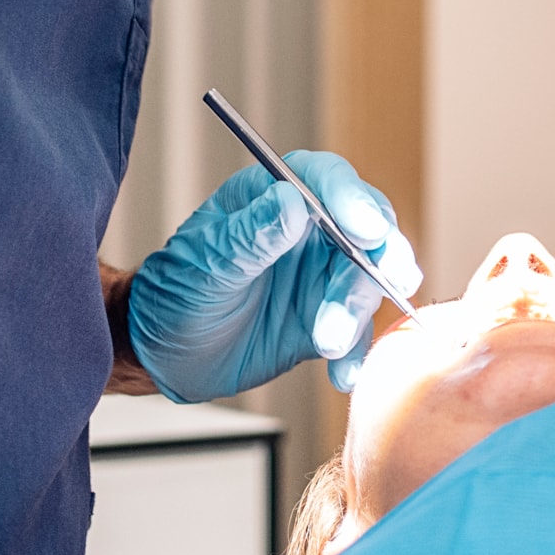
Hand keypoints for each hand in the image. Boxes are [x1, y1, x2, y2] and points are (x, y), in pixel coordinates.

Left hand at [128, 151, 418, 399]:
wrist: (165, 356)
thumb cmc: (174, 294)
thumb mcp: (204, 263)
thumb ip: (249, 235)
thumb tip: (291, 202)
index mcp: (273, 198)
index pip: (325, 181)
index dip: (352, 199)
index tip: (366, 230)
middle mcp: (308, 232)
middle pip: (366, 228)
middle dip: (383, 254)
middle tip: (389, 280)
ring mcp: (321, 277)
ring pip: (366, 283)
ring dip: (356, 312)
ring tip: (328, 340)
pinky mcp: (327, 322)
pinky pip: (357, 335)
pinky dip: (357, 353)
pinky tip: (343, 372)